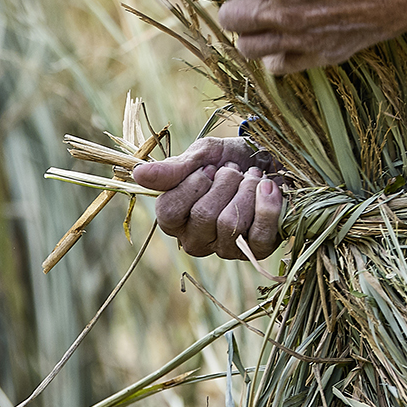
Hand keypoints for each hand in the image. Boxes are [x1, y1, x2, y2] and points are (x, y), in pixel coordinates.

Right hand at [133, 136, 281, 260]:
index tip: (209, 168)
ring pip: (230, 224)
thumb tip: (138, 173)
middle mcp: (196, 240)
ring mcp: (226, 249)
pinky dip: (267, 205)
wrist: (268, 158)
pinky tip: (269, 186)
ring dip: (247, 189)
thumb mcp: (202, 156)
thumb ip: (173, 168)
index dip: (193, 184)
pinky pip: (259, 234)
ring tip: (252, 177)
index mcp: (175, 219)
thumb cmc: (229, 158)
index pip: (169, 212)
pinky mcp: (257, 250)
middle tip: (233, 171)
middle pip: (204, 217)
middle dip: (225, 182)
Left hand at [217, 0, 406, 75]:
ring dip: (250, 30)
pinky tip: (285, 36)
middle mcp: (287, 15)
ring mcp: (301, 41)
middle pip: (231, 17)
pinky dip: (274, 53)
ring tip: (263, 17)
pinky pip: (277, 66)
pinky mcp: (318, 57)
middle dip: (234, 1)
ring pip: (247, 47)